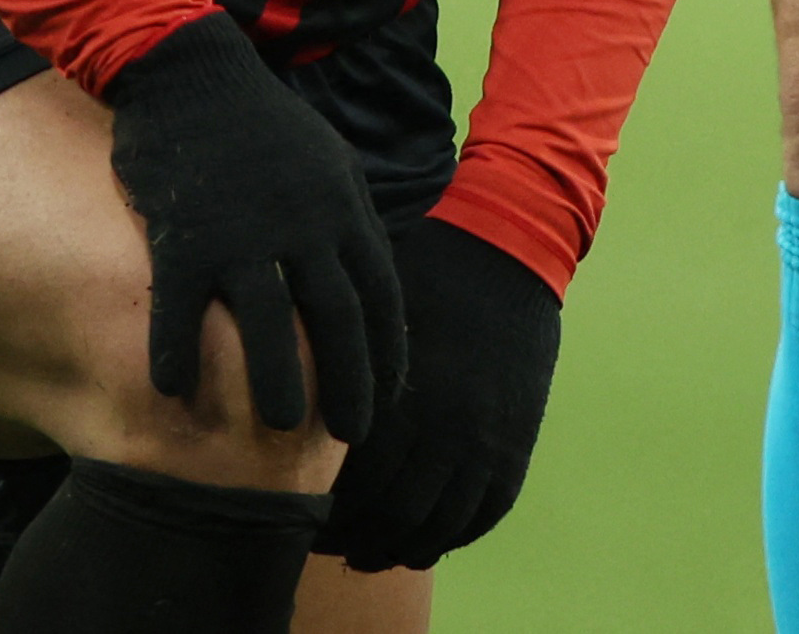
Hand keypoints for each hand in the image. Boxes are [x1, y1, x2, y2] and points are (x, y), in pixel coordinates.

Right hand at [100, 14, 406, 441]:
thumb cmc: (262, 122)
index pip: (379, 295)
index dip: (386, 352)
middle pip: (335, 318)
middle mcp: (301, 225)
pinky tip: (174, 391)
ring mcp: (242, 231)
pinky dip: (179, 352)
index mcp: (342, 208)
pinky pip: (182, 306)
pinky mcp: (184, 233)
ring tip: (284, 427)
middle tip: (350, 435)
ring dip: (278, 380)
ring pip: (268, 322)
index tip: (388, 397)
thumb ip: (352, 218)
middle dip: (349, 382)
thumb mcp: (329, 159)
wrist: (190, 70)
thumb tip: (374, 280)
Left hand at [321, 218, 563, 571]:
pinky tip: (426, 541)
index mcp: (400, 396)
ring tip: (371, 555)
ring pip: (440, 526)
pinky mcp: (517, 438)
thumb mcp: (365, 311)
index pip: (354, 484)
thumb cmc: (420, 268)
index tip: (299, 520)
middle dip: (356, 541)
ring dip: (401, 550)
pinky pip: (486, 511)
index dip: (324, 513)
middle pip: (393, 516)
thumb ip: (333, 367)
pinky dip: (455, 536)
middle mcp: (444, 428)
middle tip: (327, 546)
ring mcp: (486, 438)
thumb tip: (282, 402)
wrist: (504, 244)